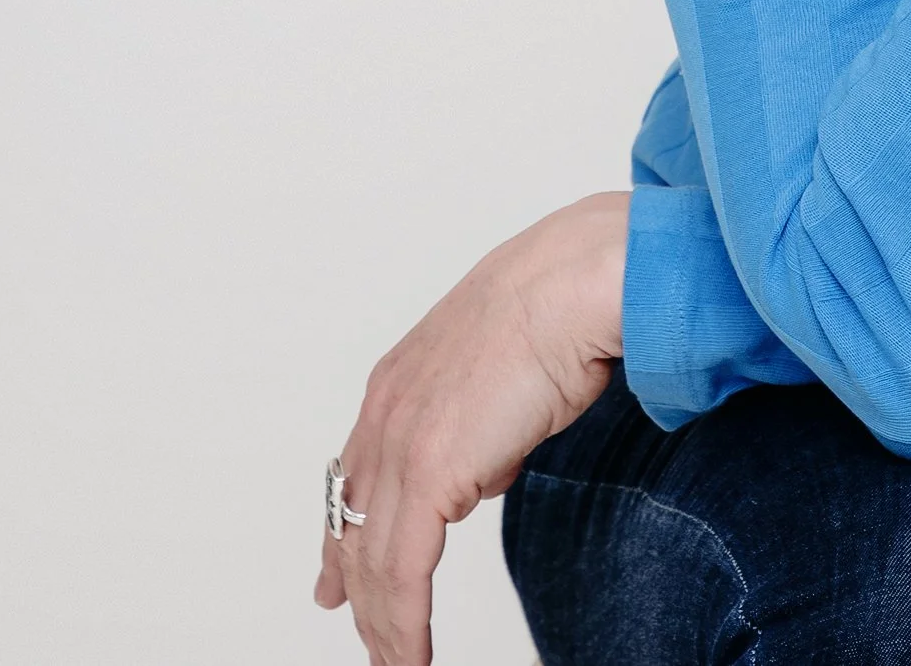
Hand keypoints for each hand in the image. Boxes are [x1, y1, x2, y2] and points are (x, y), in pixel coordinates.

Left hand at [314, 189, 627, 665]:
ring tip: (397, 664)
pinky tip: (411, 658)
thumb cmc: (559, 306)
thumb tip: (485, 467)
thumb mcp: (500, 368)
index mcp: (397, 382)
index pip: (352, 480)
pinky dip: (404, 625)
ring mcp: (401, 442)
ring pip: (373, 560)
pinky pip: (403, 573)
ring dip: (384, 624)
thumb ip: (478, 420)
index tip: (335, 585)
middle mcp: (386, 412)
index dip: (341, 540)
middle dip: (358, 595)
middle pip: (352, 528)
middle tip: (374, 646)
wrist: (575, 283)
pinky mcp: (429, 474)